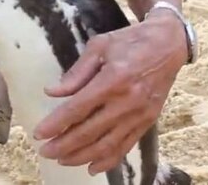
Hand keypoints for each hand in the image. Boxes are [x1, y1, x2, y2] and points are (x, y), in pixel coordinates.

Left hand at [33, 10, 186, 174]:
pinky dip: (108, 160)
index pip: (77, 109)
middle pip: (90, 131)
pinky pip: (126, 146)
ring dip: (82, 156)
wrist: (168, 44)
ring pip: (107, 144)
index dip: (56, 124)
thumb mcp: (99, 46)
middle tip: (45, 152)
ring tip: (62, 160)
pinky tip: (92, 167)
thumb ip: (76, 72)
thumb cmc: (129, 41)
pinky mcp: (148, 121)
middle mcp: (127, 101)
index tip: (38, 134)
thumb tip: (52, 92)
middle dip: (64, 145)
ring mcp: (140, 114)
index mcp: (113, 79)